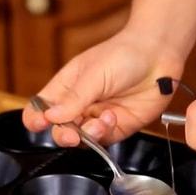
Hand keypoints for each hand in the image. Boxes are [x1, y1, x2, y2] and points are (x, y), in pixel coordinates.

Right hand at [22, 30, 185, 146]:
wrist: (159, 55)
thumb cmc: (123, 54)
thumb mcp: (93, 74)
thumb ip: (73, 99)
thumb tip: (50, 117)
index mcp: (66, 87)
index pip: (40, 108)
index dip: (36, 119)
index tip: (40, 124)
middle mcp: (79, 104)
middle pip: (59, 130)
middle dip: (63, 135)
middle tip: (71, 134)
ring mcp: (98, 116)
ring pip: (82, 140)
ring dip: (88, 134)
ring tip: (101, 120)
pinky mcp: (118, 126)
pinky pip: (104, 140)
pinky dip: (106, 133)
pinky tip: (113, 117)